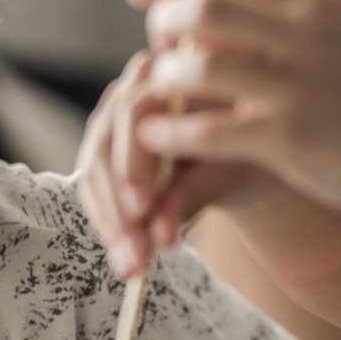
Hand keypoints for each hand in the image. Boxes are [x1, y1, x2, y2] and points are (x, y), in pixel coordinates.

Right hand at [77, 49, 254, 275]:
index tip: (141, 211)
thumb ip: (194, 193)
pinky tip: (123, 255)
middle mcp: (134, 86)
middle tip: (134, 254)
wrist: (245, 155)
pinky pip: (95, 186)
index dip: (133, 164)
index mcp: (172, 73)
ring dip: (109, 221)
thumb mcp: (232, 170)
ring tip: (129, 265)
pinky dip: (108, 223)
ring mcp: (113, 115)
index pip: (135, 114)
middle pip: (106, 143)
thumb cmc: (246, 152)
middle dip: (118, 205)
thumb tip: (160, 236)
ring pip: (94, 168)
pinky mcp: (106, 147)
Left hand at [121, 0, 340, 231]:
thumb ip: (299, 31)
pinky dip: (174, 132)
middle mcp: (308, 35)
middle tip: (152, 49)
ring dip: (164, 79)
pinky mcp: (292, 138)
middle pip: (206, 7)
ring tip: (152, 96)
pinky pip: (211, 128)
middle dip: (165, 24)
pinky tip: (156, 140)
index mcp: (320, 6)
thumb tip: (241, 21)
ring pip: (201, 64)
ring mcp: (300, 86)